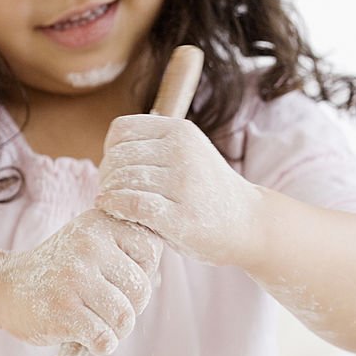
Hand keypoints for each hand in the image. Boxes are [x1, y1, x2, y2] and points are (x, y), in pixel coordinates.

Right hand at [0, 209, 161, 354]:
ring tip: (95, 323)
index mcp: (99, 223)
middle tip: (104, 309)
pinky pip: (105, 340)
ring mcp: (74, 278)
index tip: (116, 280)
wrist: (6, 288)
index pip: (150, 251)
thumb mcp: (91, 244)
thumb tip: (161, 270)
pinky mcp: (63, 312)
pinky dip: (101, 346)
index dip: (140, 274)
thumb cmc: (61, 271)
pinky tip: (85, 337)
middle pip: (141, 290)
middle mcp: (88, 245)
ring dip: (115, 331)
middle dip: (129, 308)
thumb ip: (127, 250)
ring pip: (125, 318)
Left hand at [95, 114, 260, 266]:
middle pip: (118, 157)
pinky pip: (132, 204)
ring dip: (109, 194)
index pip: (121, 130)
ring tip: (113, 205)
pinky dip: (114, 206)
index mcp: (181, 131)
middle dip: (107, 177)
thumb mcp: (188, 155)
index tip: (114, 171)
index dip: (108, 151)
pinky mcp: (181, 216)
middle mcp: (182, 151)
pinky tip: (109, 210)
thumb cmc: (209, 194)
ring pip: (122, 181)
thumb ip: (155, 148)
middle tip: (110, 194)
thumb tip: (108, 151)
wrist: (249, 224)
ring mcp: (183, 183)